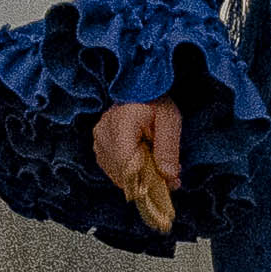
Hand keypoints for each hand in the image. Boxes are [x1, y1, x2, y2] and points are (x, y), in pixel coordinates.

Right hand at [91, 98, 183, 233]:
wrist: (138, 86)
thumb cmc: (155, 100)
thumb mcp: (169, 121)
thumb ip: (168, 149)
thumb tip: (169, 177)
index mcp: (119, 127)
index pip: (128, 166)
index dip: (148, 181)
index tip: (169, 185)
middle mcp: (103, 135)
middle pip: (124, 174)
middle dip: (149, 180)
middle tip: (172, 178)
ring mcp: (97, 141)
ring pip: (119, 175)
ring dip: (141, 177)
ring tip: (160, 167)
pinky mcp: (98, 146)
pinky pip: (114, 169)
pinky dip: (131, 172)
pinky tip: (145, 163)